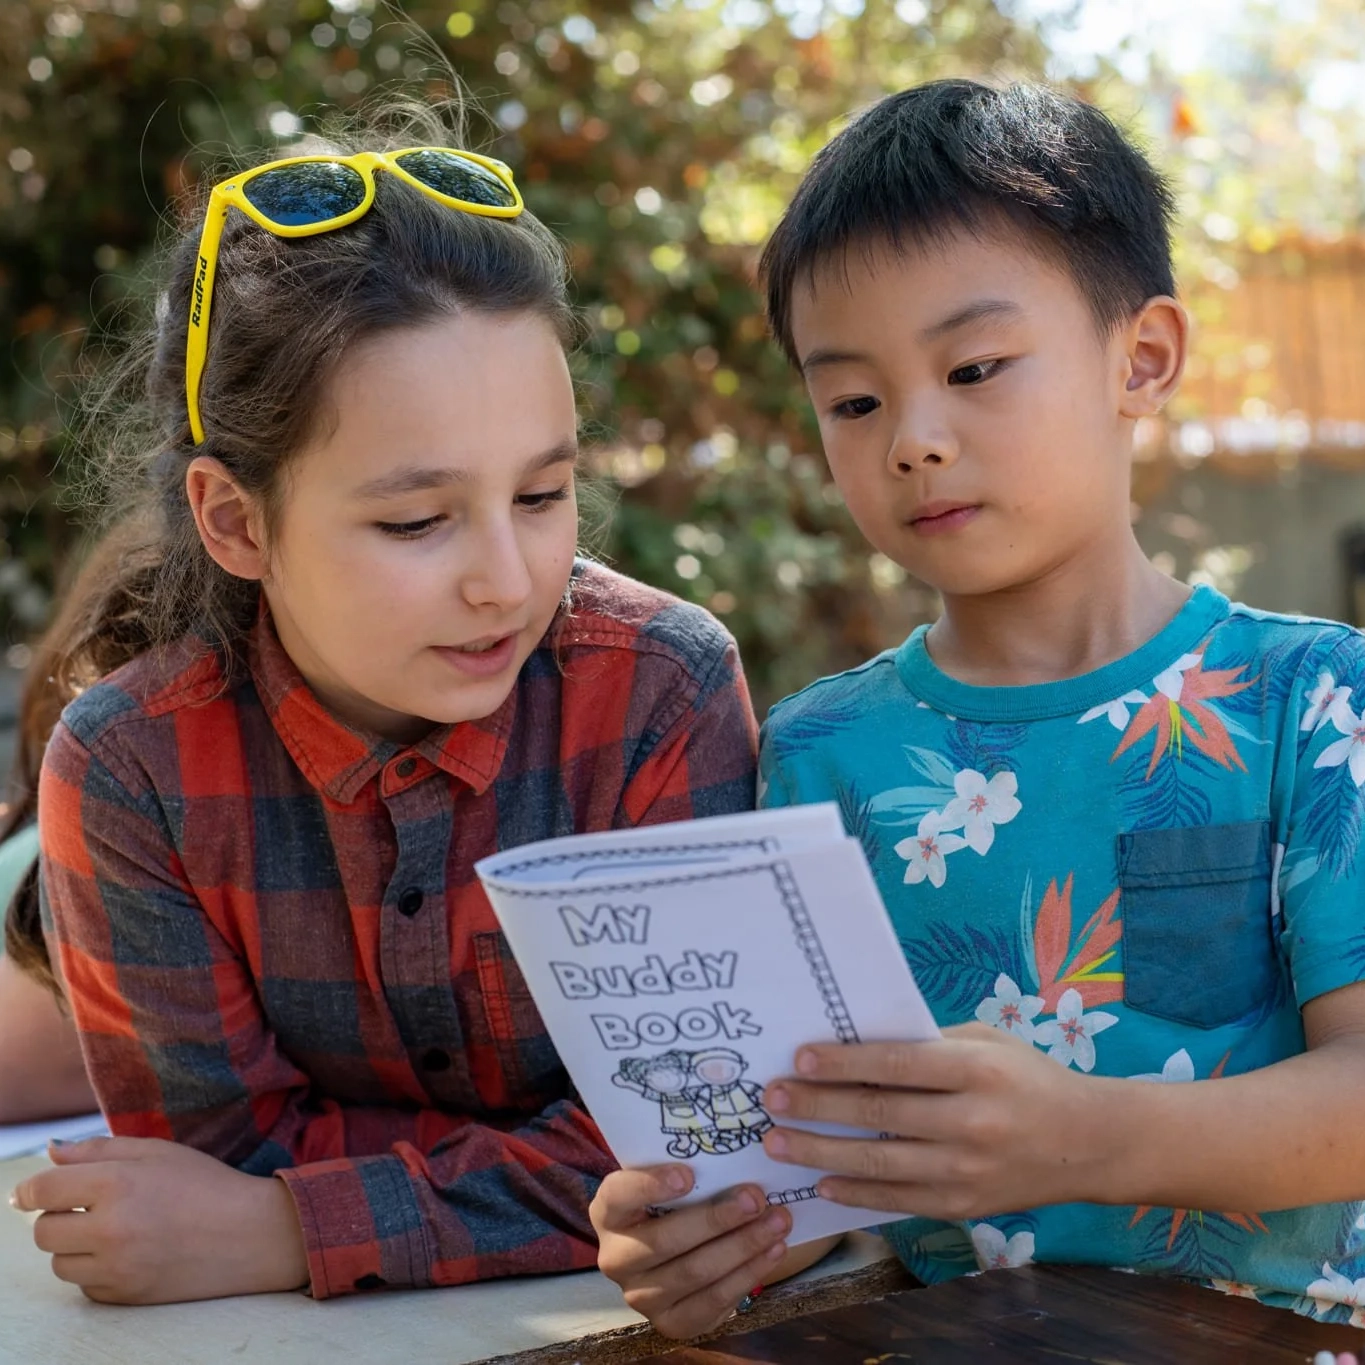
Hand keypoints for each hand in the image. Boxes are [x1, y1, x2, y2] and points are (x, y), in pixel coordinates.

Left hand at [9, 1135, 309, 1303]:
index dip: (30, 1190)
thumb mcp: (157, 1152)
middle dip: (57, 1217)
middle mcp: (110, 1228)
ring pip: (60, 1263)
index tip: (31, 1192)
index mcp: (116, 1183)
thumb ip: (99, 1149)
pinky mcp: (124, 1295)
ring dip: (75, 1246)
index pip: (43, 1190)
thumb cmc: (206, 1184)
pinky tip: (129, 1252)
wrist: (249, 1234)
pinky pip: (85, 1285)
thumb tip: (51, 1152)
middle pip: (43, 1231)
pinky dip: (97, 1271)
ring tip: (113, 1230)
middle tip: (87, 1207)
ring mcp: (116, 1267)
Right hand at [591, 1165, 791, 1338]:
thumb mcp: (667, 1183)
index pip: (619, 1196)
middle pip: (665, 1241)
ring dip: (743, 1246)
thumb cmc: (675, 1204)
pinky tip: (774, 1251)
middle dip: (716, 1219)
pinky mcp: (671, 1322)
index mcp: (608, 1212)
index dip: (650, 1185)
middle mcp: (616, 1257)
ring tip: (777, 1221)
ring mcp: (640, 1296)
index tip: (688, 1174)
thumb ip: (686, 1170)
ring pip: (695, 1272)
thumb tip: (735, 1150)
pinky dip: (749, 1274)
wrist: (675, 1256)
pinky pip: (713, 1301)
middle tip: (756, 1198)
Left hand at [761, 1023, 1106, 1219]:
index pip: (897, 1064)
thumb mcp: (987, 1042)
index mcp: (977, 1069)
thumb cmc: (1028, 1078)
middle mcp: (972, 1121)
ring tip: (778, 1143)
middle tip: (772, 1098)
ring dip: (822, 1154)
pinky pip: (899, 1200)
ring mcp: (968, 1170)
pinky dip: (857, 1193)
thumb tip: (856, 1041)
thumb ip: (928, 1044)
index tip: (799, 1058)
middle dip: (818, 1106)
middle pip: (879, 1113)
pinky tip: (822, 1183)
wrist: (1090, 1143)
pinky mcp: (965, 1206)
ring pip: (880, 1163)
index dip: (844, 1062)